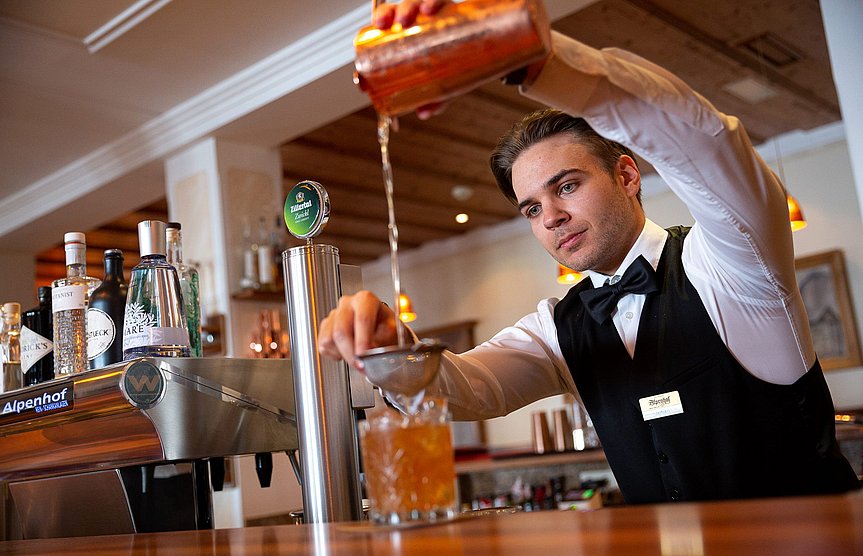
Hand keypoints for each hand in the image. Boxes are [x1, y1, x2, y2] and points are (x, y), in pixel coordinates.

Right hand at [318, 291, 398, 368]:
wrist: (381, 331)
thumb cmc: (386, 329)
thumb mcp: (392, 332)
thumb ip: (382, 340)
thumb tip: (370, 352)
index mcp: (366, 300)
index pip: (362, 319)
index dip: (362, 340)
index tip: (364, 356)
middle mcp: (347, 304)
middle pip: (341, 331)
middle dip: (350, 353)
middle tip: (361, 366)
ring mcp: (333, 315)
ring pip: (329, 340)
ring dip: (343, 354)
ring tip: (357, 357)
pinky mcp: (325, 328)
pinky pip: (323, 346)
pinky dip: (335, 354)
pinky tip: (347, 351)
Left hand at [373, 0, 449, 119]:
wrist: (487, 49)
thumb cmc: (457, 64)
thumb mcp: (444, 84)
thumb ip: (434, 98)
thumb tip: (423, 113)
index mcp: (409, 34)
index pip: (388, 26)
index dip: (376, 29)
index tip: (372, 36)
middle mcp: (419, 19)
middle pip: (396, 11)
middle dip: (387, 14)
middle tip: (385, 25)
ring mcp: (434, 11)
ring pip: (414, 1)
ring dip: (407, 7)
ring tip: (405, 19)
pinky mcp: (450, 7)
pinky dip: (433, 1)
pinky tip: (429, 9)